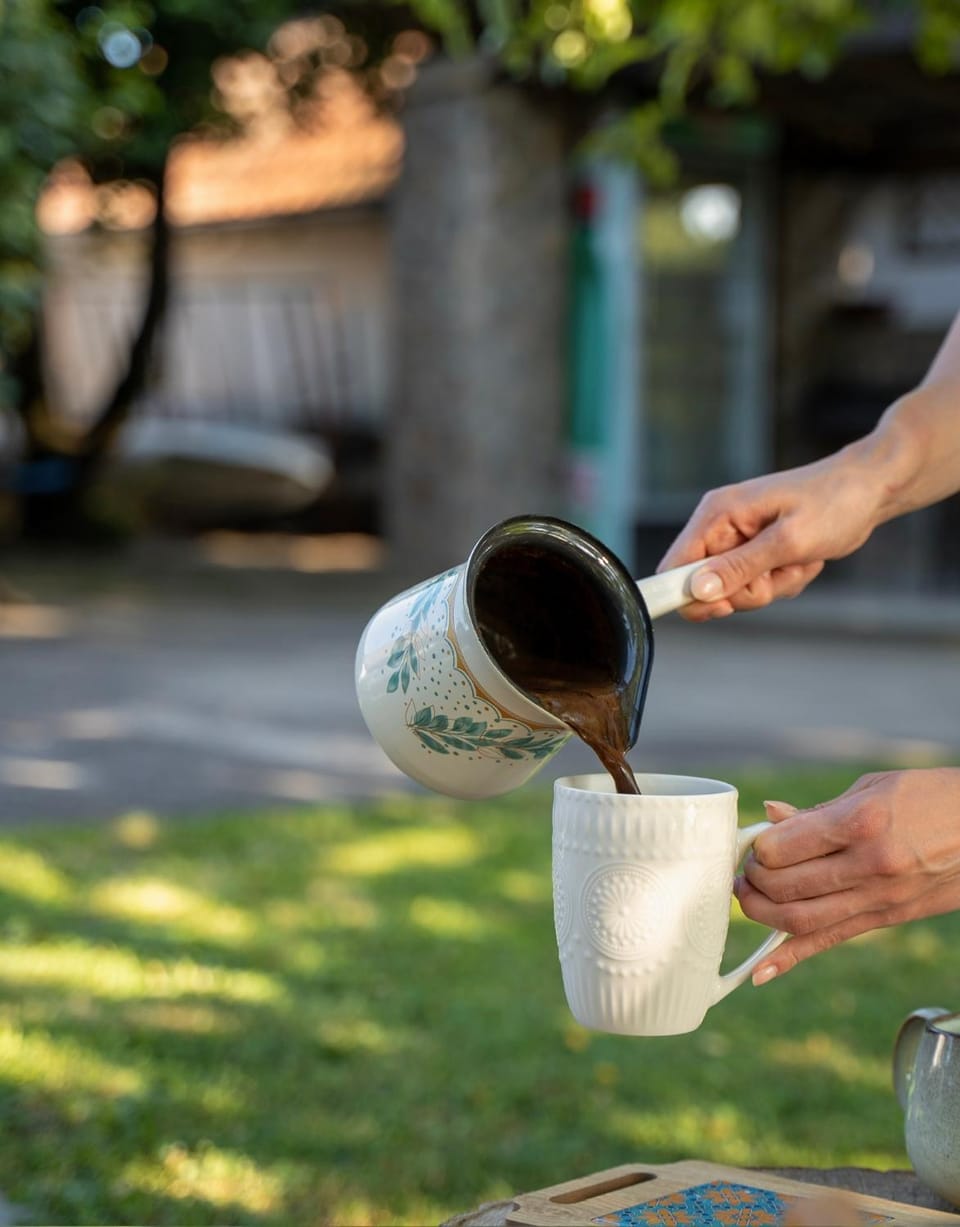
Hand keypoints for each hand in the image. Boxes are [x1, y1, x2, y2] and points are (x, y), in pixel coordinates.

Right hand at [658, 448, 884, 620]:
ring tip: (798, 560)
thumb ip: (740, 567)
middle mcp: (720, 527)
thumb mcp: (788, 541)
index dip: (687, 594)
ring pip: (736, 591)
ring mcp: (738, 540)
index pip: (675, 565)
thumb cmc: (834, 503)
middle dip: (748, 590)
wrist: (869, 489)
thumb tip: (698, 590)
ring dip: (772, 586)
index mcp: (717, 515)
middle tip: (779, 572)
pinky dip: (783, 581)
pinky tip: (802, 560)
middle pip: (708, 587)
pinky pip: (757, 585)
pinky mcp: (756, 551)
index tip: (723, 607)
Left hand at [735, 769, 959, 982]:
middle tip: (746, 870)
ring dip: (762, 914)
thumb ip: (818, 810)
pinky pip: (830, 941)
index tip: (754, 842)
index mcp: (862, 822)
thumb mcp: (874, 787)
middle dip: (753, 882)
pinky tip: (760, 971)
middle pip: (786, 888)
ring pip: (801, 921)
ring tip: (748, 898)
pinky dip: (791, 958)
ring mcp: (880, 898)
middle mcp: (870, 865)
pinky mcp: (888, 919)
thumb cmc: (930, 797)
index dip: (759, 848)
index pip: (784, 847)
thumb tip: (770, 816)